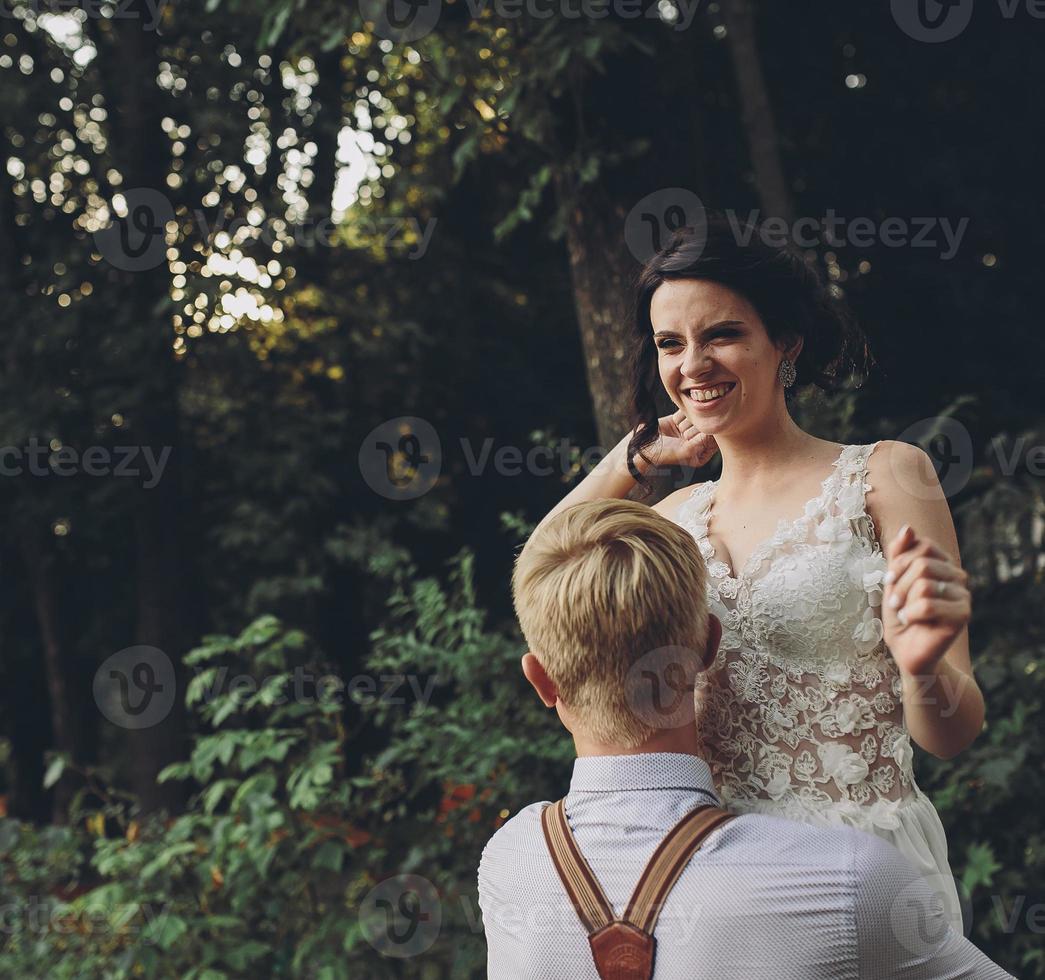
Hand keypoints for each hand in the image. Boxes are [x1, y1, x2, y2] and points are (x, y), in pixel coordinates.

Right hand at [649, 411, 717, 469]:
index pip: (713, 440)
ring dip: (685, 423)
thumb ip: (700, 442)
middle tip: (681, 437)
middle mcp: (697, 443)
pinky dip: (680, 415)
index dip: (703, 437)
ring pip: (697, 417)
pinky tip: (674, 423)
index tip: (692, 441)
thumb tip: (712, 431)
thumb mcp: (684, 452)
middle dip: (692, 430)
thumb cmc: (662, 454)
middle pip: (705, 426)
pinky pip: (688, 411)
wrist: (642, 447)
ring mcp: (689, 430)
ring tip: (676, 432)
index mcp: (700, 455)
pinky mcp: (680, 420)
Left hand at [882, 524, 970, 677]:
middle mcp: (957, 576)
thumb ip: (900, 553)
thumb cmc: (900, 613)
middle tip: (895, 602)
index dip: (899, 562)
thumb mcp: (894, 580)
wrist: (907, 650)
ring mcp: (963, 595)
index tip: (890, 580)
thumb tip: (908, 527)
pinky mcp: (963, 615)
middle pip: (921, 564)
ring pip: (924, 584)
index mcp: (942, 563)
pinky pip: (928, 605)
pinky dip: (911, 614)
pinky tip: (913, 621)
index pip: (921, 545)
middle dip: (898, 584)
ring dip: (904, 601)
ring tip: (905, 613)